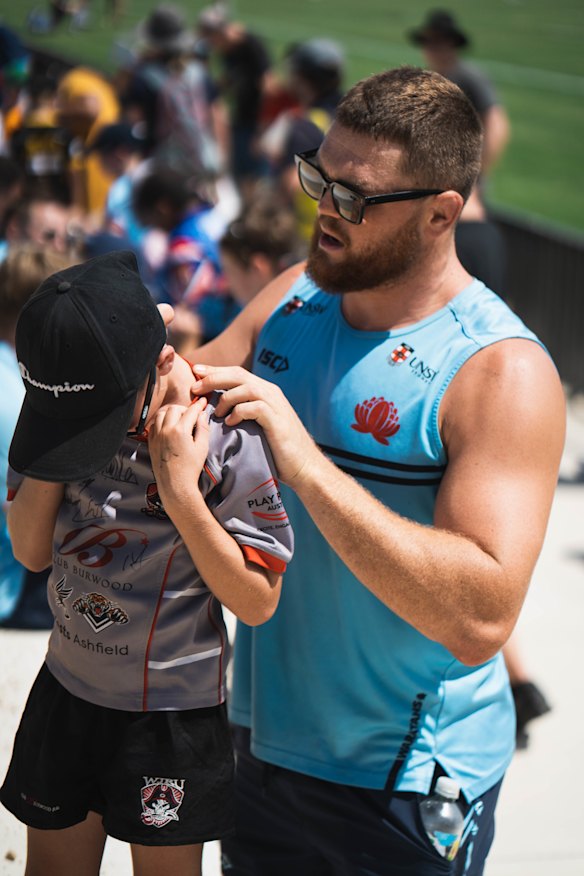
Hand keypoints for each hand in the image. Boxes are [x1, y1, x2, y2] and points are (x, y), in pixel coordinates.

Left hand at [148, 397, 208, 508]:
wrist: (175, 485)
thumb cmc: (190, 468)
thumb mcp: (202, 448)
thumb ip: (203, 428)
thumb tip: (202, 415)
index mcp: (180, 431)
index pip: (190, 411)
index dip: (198, 405)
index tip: (203, 402)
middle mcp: (166, 430)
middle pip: (174, 409)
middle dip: (184, 409)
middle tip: (191, 414)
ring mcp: (156, 436)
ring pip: (161, 414)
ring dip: (171, 413)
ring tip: (179, 419)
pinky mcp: (151, 442)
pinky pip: (153, 425)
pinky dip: (161, 422)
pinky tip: (168, 427)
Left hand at [191, 364, 319, 487]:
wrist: (303, 465)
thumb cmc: (277, 449)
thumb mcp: (257, 425)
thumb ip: (243, 412)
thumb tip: (216, 410)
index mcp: (265, 391)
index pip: (236, 373)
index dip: (215, 371)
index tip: (195, 373)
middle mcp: (271, 392)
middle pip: (238, 375)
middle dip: (214, 378)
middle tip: (195, 387)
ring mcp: (276, 404)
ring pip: (245, 387)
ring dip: (225, 397)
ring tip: (215, 412)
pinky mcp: (277, 419)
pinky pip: (254, 407)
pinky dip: (239, 412)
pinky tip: (230, 423)